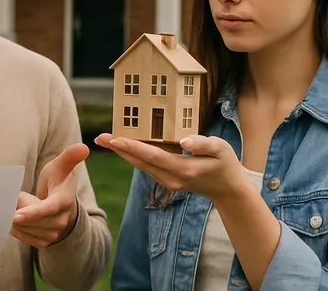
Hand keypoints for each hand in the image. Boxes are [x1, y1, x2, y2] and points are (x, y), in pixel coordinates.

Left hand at [10, 143, 88, 248]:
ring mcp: (54, 233)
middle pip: (32, 220)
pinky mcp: (45, 241)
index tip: (15, 216)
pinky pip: (24, 238)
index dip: (32, 213)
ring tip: (19, 205)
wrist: (62, 201)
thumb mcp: (61, 165)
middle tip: (17, 195)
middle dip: (19, 208)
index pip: (48, 209)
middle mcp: (61, 220)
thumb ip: (70, 156)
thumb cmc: (59, 178)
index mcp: (65, 201)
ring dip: (16, 218)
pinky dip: (17, 229)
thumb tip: (84, 147)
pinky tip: (17, 218)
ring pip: (26, 229)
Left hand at [94, 133, 248, 204]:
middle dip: (118, 149)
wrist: (228, 190)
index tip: (115, 138)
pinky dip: (133, 155)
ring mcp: (168, 182)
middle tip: (99, 137)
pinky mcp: (167, 180)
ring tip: (105, 140)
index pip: (152, 156)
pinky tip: (122, 146)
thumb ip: (202, 144)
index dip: (132, 146)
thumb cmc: (225, 164)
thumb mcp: (220, 149)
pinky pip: (146, 166)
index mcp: (183, 169)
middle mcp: (171, 178)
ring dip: (122, 152)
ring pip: (140, 165)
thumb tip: (183, 141)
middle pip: (139, 162)